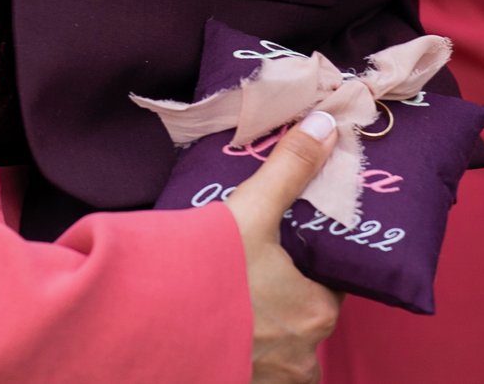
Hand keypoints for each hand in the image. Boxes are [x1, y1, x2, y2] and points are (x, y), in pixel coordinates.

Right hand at [224, 111, 344, 383]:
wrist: (149, 320)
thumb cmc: (209, 270)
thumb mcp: (252, 210)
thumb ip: (291, 169)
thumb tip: (327, 125)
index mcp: (318, 312)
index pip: (334, 283)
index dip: (316, 261)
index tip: (296, 244)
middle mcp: (305, 354)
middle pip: (308, 313)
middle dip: (289, 293)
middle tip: (262, 264)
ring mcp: (273, 375)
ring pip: (283, 343)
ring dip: (266, 323)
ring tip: (239, 293)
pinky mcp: (239, 381)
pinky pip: (256, 362)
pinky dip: (244, 344)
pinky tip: (220, 320)